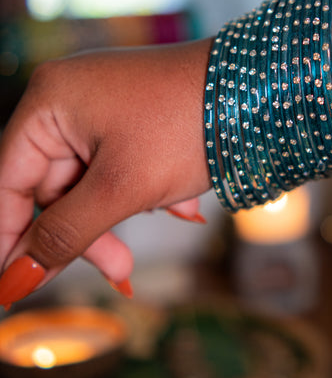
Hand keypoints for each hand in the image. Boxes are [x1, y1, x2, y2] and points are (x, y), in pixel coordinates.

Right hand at [0, 39, 211, 305]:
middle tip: (116, 271)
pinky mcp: (134, 115)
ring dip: (116, 217)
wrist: (260, 90)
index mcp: (50, 102)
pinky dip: (140, 193)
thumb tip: (19, 277)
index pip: (7, 181)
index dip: (8, 238)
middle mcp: (69, 98)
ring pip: (88, 181)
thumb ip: (65, 235)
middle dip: (82, 233)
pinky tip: (180, 204)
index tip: (10, 288)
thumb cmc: (188, 126)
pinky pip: (118, 166)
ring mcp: (103, 104)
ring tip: (158, 231)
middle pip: (50, 185)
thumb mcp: (122, 189)